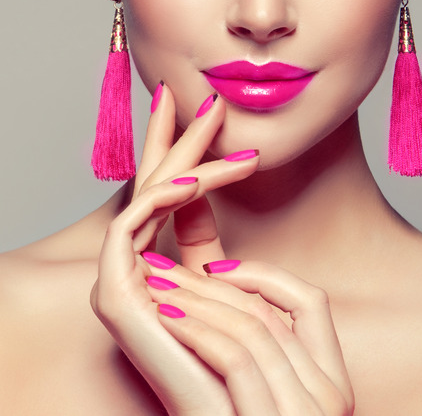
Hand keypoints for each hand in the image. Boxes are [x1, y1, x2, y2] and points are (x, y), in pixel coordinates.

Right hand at [91, 85, 255, 413]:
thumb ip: (231, 270)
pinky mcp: (114, 293)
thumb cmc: (248, 362)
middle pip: (158, 191)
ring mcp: (123, 281)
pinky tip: (191, 177)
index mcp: (168, 272)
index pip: (176, 202)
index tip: (218, 123)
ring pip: (148, 200)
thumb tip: (225, 245)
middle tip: (203, 97)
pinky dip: (159, 198)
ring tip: (211, 116)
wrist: (240, 409)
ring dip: (181, 156)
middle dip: (181, 141)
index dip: (193, 158)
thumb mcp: (243, 300)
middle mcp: (140, 271)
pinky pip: (132, 226)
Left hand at [144, 256, 353, 414]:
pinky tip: (167, 318)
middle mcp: (329, 397)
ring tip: (156, 287)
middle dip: (211, 284)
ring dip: (197, 301)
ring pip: (252, 330)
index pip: (311, 304)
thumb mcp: (260, 403)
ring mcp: (307, 414)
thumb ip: (258, 363)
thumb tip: (224, 305)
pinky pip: (237, 360)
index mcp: (334, 386)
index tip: (216, 267)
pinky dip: (198, 332)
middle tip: (164, 266)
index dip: (264, 276)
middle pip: (271, 314)